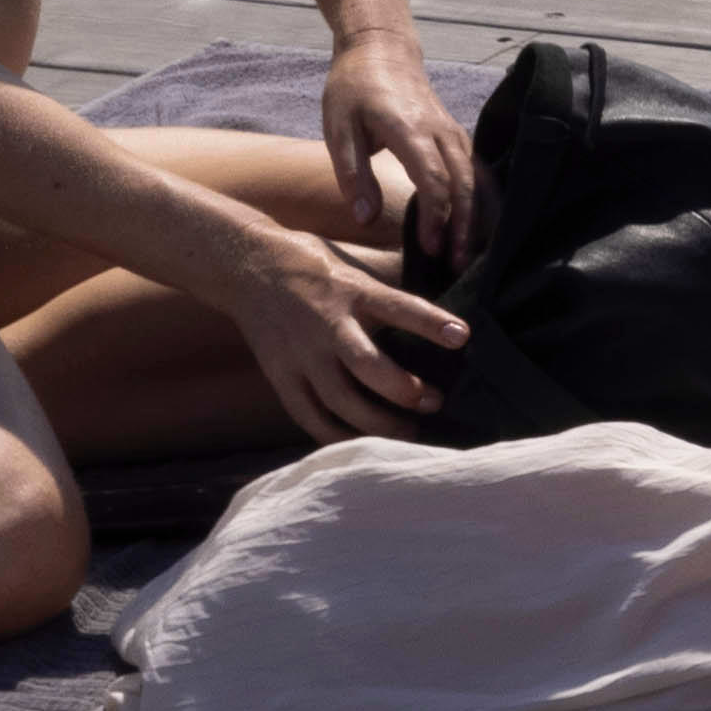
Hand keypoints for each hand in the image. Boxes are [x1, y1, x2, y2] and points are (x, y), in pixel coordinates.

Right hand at [198, 199, 469, 443]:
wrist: (247, 267)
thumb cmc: (315, 265)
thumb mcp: (355, 266)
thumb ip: (389, 290)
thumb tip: (436, 311)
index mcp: (352, 291)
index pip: (398, 306)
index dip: (431, 322)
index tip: (463, 336)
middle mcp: (326, 323)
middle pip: (364, 364)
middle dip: (402, 388)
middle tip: (436, 403)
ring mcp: (299, 353)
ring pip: (338, 398)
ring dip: (376, 421)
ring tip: (409, 432)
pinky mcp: (279, 375)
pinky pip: (307, 414)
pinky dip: (334, 435)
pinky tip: (362, 445)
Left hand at [319, 20, 474, 267]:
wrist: (381, 49)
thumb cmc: (353, 90)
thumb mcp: (338, 130)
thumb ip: (352, 174)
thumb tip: (364, 217)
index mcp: (410, 130)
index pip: (434, 179)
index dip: (435, 216)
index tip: (428, 248)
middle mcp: (440, 130)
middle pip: (464, 182)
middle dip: (465, 225)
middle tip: (457, 264)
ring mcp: (452, 130)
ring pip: (477, 176)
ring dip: (477, 215)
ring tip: (470, 252)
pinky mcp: (454, 133)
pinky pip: (476, 167)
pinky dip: (481, 197)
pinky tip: (478, 221)